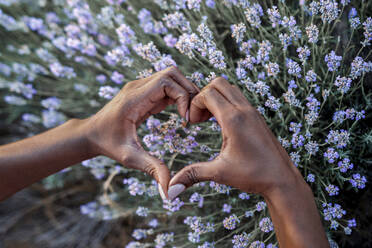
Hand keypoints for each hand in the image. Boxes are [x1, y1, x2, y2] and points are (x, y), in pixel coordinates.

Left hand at [85, 66, 198, 198]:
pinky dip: (178, 96)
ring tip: (189, 115)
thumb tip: (169, 190)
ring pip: (171, 77)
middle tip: (193, 115)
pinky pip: (167, 86)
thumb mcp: (130, 157)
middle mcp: (138, 87)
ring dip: (185, 92)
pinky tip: (181, 114)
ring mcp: (141, 87)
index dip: (182, 96)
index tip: (186, 119)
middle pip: (172, 73)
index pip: (166, 81)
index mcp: (134, 98)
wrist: (91, 133)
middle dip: (188, 91)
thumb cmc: (108, 144)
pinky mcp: (144, 92)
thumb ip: (151, 168)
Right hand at [168, 77, 303, 198]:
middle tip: (199, 118)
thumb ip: (193, 175)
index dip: (194, 104)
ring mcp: (252, 111)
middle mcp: (244, 110)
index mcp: (234, 119)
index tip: (192, 123)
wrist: (282, 179)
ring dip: (215, 97)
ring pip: (229, 87)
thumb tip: (170, 188)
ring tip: (208, 120)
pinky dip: (225, 102)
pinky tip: (222, 124)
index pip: (208, 93)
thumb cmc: (254, 175)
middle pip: (218, 83)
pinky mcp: (257, 116)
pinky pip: (238, 97)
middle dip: (203, 96)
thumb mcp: (220, 173)